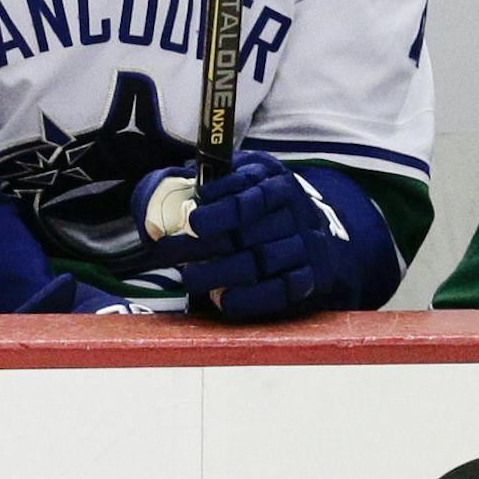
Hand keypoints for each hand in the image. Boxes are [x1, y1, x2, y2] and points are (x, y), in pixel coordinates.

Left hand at [134, 152, 350, 320]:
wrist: (315, 231)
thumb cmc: (257, 202)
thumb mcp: (237, 177)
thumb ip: (206, 181)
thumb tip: (163, 192)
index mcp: (271, 178)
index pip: (248, 193)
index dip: (221, 208)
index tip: (193, 222)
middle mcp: (294, 207)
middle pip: (249, 230)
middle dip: (206, 246)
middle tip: (170, 254)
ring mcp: (307, 241)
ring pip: (263, 259)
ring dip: (223, 273)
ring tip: (190, 279)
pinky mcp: (314, 273)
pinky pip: (284, 289)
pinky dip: (252, 298)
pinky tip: (224, 301)